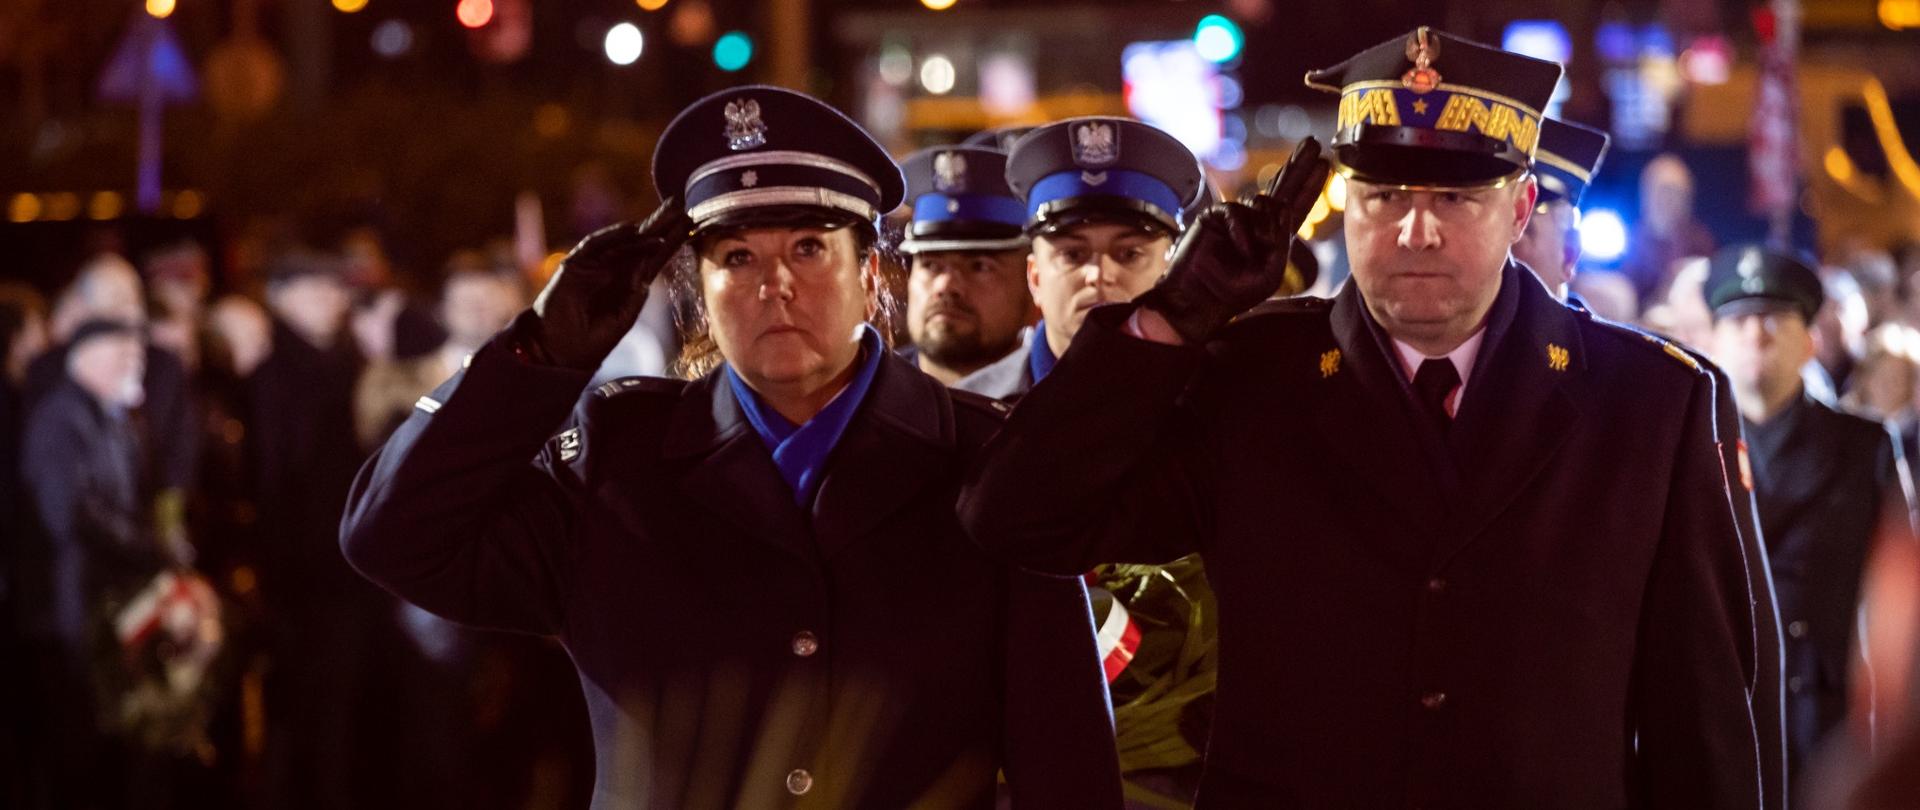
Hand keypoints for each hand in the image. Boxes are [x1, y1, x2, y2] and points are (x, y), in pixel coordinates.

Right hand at [529, 198, 692, 368]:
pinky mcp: (576, 265)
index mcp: (628, 283)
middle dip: (660, 226)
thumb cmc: (592, 340)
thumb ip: (634, 296)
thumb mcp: (622, 318)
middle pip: (641, 243)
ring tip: (665, 214)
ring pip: (622, 241)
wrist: (560, 351)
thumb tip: (645, 276)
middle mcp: (614, 270)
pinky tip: (631, 229)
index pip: (653, 259)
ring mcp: (595, 265)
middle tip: (681, 208)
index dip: (671, 243)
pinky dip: (611, 236)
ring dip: (643, 227)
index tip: (690, 226)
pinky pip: (594, 245)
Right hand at [1137, 138, 1329, 343]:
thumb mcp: (1271, 272)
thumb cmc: (1234, 293)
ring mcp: (1235, 218)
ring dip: (1265, 225)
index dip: (1310, 187)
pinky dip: (1241, 232)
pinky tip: (1241, 248)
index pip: (1296, 207)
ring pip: (1262, 201)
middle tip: (1312, 143)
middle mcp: (1256, 224)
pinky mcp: (1215, 216)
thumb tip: (1279, 208)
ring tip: (1258, 247)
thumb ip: (1281, 240)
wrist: (1198, 299)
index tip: (1324, 164)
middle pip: (1282, 188)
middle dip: (1298, 165)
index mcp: (1273, 239)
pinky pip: (1236, 211)